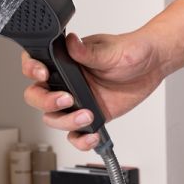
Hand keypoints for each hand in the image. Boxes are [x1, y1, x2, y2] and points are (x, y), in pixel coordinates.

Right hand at [21, 30, 164, 150]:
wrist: (152, 66)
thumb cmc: (129, 51)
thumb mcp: (109, 50)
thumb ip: (88, 51)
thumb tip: (72, 43)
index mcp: (63, 60)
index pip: (33, 64)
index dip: (31, 70)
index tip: (43, 74)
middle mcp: (64, 81)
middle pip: (36, 96)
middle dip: (46, 101)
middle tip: (66, 99)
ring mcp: (75, 101)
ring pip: (53, 118)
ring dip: (66, 121)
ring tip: (87, 115)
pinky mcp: (89, 116)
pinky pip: (75, 134)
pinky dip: (80, 140)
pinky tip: (92, 135)